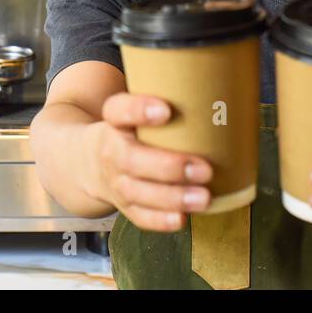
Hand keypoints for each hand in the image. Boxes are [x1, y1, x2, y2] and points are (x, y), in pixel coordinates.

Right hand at [92, 92, 213, 232]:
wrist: (89, 162)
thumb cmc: (131, 130)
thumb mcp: (136, 109)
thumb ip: (168, 100)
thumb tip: (223, 92)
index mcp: (114, 121)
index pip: (118, 110)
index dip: (139, 110)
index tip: (166, 110)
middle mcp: (111, 151)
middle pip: (132, 160)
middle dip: (169, 167)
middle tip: (205, 169)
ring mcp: (116, 182)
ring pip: (138, 192)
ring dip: (172, 197)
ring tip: (203, 197)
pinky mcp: (124, 206)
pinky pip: (139, 216)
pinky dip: (160, 220)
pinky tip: (182, 218)